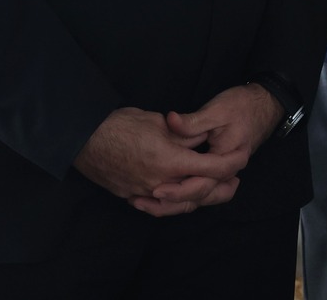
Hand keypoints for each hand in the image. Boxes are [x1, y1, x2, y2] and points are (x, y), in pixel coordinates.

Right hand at [73, 107, 238, 217]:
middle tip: (235, 181)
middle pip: (199, 194)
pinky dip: (174, 201)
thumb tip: (202, 139)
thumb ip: (185, 134)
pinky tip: (181, 193)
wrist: (83, 138)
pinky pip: (158, 205)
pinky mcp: (130, 196)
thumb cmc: (121, 123)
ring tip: (213, 188)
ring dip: (199, 198)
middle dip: (221, 189)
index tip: (243, 159)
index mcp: (170, 160)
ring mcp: (143, 193)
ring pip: (178, 204)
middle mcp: (159, 182)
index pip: (211, 169)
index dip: (231, 164)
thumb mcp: (159, 121)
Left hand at [143, 84, 281, 213]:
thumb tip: (169, 121)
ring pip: (198, 198)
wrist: (265, 104)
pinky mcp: (217, 171)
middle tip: (142, 201)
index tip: (156, 189)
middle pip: (199, 198)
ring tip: (144, 202)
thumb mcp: (217, 110)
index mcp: (228, 159)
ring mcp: (223, 173)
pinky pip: (199, 190)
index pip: (202, 184)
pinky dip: (180, 195)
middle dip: (170, 203)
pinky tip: (159, 194)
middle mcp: (227, 172)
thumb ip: (193, 121)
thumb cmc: (242, 105)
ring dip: (172, 203)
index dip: (178, 189)